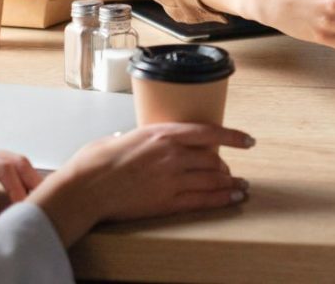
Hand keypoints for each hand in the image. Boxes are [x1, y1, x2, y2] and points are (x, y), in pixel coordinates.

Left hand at [0, 140, 42, 223]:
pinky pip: (4, 168)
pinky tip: (23, 194)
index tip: (23, 208)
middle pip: (15, 161)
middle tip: (44, 204)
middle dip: (33, 181)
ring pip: (12, 162)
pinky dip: (18, 179)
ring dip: (28, 179)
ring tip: (38, 201)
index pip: (2, 168)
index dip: (17, 188)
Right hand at [30, 123, 253, 246]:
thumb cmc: (98, 160)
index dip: (233, 137)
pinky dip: (221, 198)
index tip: (247, 140)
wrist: (87, 186)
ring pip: (212, 179)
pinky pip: (202, 200)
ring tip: (240, 186)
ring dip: (230, 183)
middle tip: (228, 170)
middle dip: (223, 165)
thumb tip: (150, 140)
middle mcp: (172, 154)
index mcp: (163, 133)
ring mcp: (171, 178)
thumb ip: (147, 137)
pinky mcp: (166, 201)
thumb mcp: (126, 136)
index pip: (209, 132)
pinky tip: (233, 198)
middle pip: (212, 158)